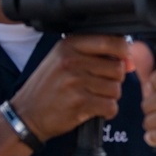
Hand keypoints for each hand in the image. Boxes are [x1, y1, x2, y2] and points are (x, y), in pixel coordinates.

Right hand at [12, 35, 132, 140]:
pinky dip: (107, 111)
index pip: (110, 41)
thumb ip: (94, 56)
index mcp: (69, 45)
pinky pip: (110, 106)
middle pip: (117, 67)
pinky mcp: (79, 102)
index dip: (123, 52)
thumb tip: (129, 60)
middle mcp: (71, 60)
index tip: (123, 60)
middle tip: (99, 86)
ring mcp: (75, 81)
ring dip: (110, 97)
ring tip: (93, 98)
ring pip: (116, 89)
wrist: (26, 114)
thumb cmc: (47, 88)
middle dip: (114, 80)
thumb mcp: (62, 60)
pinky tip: (95, 110)